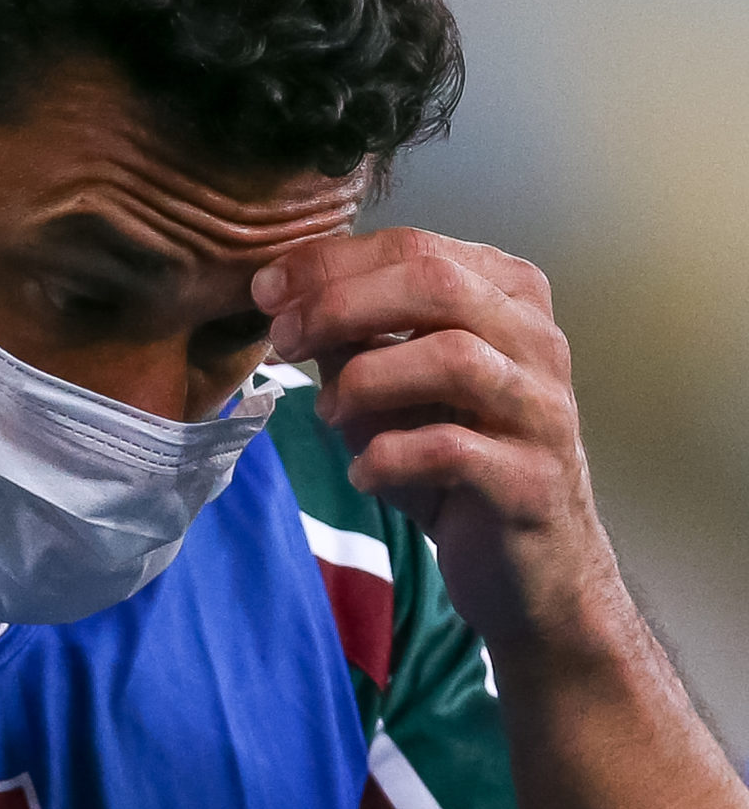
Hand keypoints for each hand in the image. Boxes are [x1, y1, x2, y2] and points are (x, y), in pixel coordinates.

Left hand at [253, 228, 621, 654]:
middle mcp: (536, 339)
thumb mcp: (390, 385)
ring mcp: (542, 408)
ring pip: (450, 357)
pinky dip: (388, 457)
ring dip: (364, 380)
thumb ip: (351, 335)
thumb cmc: (451, 456)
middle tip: (281, 338)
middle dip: (338, 305)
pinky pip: (451, 450)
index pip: (414, 246)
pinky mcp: (534, 479)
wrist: (528, 563)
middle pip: (433, 284)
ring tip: (328, 414)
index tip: (266, 289)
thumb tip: (281, 295)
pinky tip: (363, 472)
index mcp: (505, 296)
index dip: (330, 263)